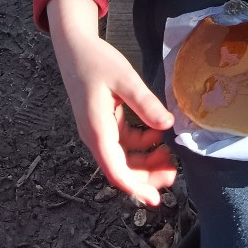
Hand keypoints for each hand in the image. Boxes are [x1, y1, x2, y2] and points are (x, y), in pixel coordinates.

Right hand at [48, 0, 176, 205]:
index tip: (155, 200)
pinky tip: (157, 134)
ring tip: (169, 154)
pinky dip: (140, 144)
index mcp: (97, 130)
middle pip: (121, 169)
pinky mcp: (103, 122)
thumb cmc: (96, 61)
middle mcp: (95, 136)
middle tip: (173, 172)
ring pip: (123, 158)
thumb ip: (145, 102)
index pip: (116, 170)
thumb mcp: (125, 78)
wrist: (74, 47)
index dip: (136, 187)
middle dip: (146, 176)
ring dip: (145, 161)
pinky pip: (123, 143)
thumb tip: (168, 125)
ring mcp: (98, 130)